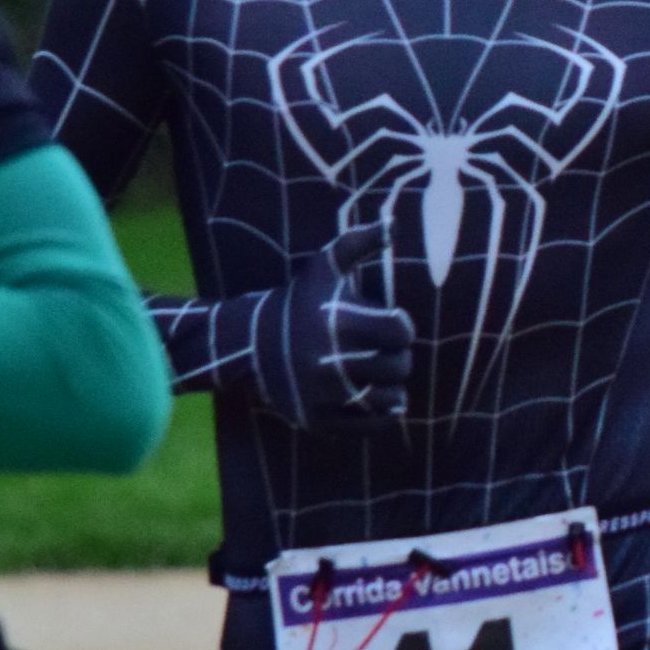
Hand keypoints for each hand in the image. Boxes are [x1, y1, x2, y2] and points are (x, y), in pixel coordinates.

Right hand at [256, 225, 417, 427]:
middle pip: (400, 367)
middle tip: (385, 350)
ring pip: (391, 399)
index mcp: (338, 323)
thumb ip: (358, 242)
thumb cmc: (298, 301)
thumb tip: (392, 223)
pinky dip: (382, 413)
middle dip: (398, 356)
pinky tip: (376, 397)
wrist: (247, 343)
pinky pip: (371, 425)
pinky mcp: (318, 420)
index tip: (390, 323)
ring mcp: (324, 395)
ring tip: (381, 374)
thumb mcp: (324, 267)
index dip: (401, 326)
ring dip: (393, 386)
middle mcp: (331, 362)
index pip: (401, 332)